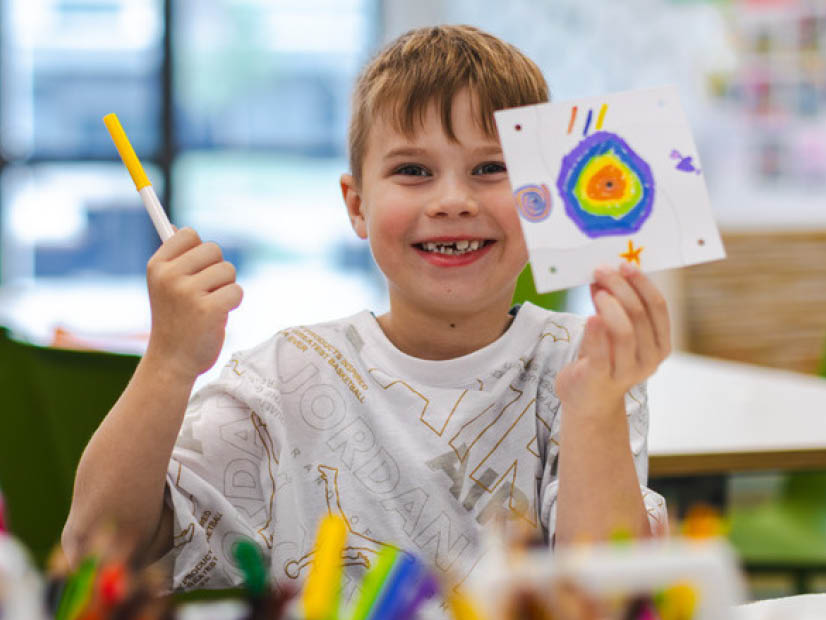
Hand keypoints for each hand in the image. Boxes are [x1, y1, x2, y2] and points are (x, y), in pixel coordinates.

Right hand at [144, 227, 242, 379]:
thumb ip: (175, 258)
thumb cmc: (175, 320)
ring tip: (210, 305)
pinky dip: (233, 303)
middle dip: (217, 269)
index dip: (199, 251)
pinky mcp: (209, 309)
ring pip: (228, 270)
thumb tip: (176, 227)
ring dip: (226, 287)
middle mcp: (169, 276)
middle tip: (206, 291)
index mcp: (157, 266)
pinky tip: (218, 316)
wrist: (172, 361)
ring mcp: (188, 293)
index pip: (188, 233)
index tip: (195, 270)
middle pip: (213, 249)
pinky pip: (237, 291)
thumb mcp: (165, 286)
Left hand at [555, 263, 669, 414]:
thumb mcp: (613, 330)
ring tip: (596, 289)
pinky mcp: (602, 379)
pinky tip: (590, 317)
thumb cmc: (603, 358)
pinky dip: (596, 332)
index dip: (642, 283)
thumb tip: (605, 273)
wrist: (589, 400)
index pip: (658, 307)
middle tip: (601, 270)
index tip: (624, 265)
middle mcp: (650, 359)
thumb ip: (612, 305)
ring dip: (610, 305)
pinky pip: (601, 353)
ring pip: (624, 332)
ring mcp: (627, 372)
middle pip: (639, 315)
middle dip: (620, 288)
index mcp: (660, 344)